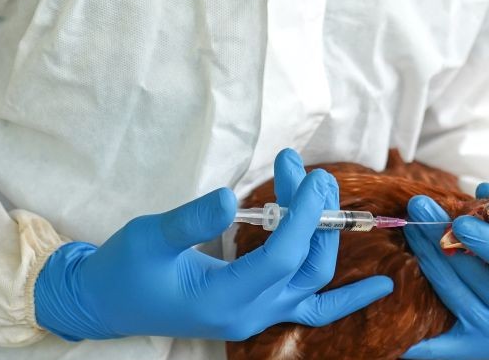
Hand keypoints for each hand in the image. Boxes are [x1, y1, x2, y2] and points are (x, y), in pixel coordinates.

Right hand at [33, 148, 391, 341]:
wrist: (105, 302)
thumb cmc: (125, 267)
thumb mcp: (152, 236)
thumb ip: (192, 220)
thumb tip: (231, 197)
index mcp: (223, 300)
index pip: (283, 256)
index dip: (304, 213)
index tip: (311, 175)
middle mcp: (248, 315)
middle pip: (305, 263)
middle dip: (314, 213)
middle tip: (306, 170)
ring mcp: (255, 318)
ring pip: (312, 281)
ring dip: (323, 234)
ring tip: (320, 189)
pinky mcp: (256, 311)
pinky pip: (312, 309)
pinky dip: (345, 298)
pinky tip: (383, 287)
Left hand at [402, 183, 488, 358]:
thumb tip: (483, 190)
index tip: (459, 221)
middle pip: (476, 278)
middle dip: (443, 240)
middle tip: (419, 207)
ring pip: (455, 296)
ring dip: (428, 260)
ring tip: (412, 228)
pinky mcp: (483, 350)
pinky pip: (447, 349)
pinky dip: (424, 345)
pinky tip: (400, 335)